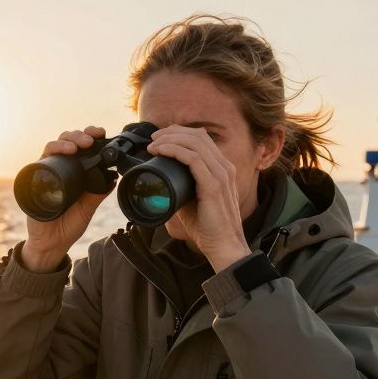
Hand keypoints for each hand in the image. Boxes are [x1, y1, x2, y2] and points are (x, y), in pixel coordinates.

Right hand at [20, 126, 108, 271]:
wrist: (52, 243)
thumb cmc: (68, 225)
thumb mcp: (88, 207)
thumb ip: (99, 192)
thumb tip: (114, 177)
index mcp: (73, 172)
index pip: (80, 147)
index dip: (89, 136)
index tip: (101, 133)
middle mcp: (59, 168)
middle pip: (67, 141)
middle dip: (80, 135)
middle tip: (91, 139)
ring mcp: (46, 172)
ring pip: (54, 145)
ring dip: (68, 140)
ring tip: (80, 145)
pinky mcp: (35, 178)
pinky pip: (42, 158)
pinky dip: (53, 150)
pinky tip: (65, 151)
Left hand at [146, 125, 251, 272]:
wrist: (223, 246)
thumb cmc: (208, 227)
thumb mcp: (192, 202)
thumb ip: (181, 189)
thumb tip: (161, 183)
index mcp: (222, 169)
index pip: (203, 139)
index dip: (180, 133)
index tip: (160, 138)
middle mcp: (225, 168)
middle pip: (198, 136)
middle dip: (172, 132)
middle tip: (153, 138)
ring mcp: (221, 175)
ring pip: (195, 143)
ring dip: (170, 140)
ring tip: (153, 145)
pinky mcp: (214, 185)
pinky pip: (193, 159)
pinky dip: (174, 151)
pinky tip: (161, 151)